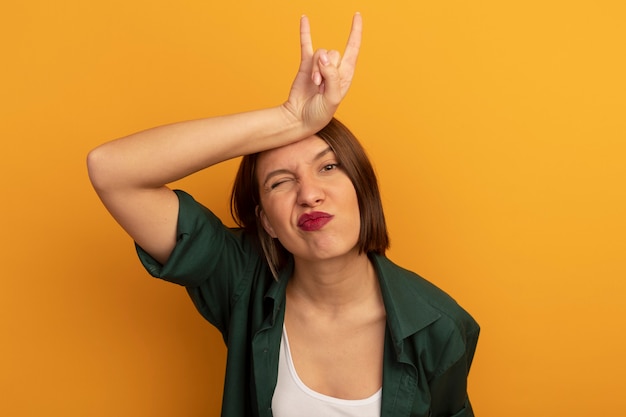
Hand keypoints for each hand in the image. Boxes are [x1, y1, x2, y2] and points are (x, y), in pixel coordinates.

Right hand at [283, 13, 361, 131]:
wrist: (300, 119)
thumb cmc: (319, 114)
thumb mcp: (332, 99)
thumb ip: (331, 77)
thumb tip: (324, 56)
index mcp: (345, 76)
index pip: (353, 49)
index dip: (355, 32)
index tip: (356, 16)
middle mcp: (334, 68)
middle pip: (333, 53)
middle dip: (325, 68)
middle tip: (320, 86)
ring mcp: (319, 65)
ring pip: (320, 53)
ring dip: (316, 68)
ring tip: (314, 84)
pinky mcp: (306, 65)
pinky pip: (306, 44)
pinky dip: (305, 32)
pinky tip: (304, 19)